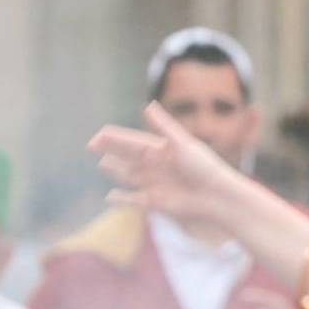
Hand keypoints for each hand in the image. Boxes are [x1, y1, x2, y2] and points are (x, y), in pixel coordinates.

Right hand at [91, 103, 243, 229]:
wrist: (216, 197)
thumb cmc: (204, 168)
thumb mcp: (182, 144)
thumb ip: (163, 126)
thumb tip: (148, 105)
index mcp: (163, 151)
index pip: (134, 142)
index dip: (116, 138)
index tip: (99, 134)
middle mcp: (157, 167)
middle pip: (129, 156)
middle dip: (111, 149)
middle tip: (91, 144)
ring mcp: (155, 185)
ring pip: (130, 175)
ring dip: (116, 170)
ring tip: (102, 163)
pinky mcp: (155, 203)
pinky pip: (134, 200)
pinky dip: (122, 199)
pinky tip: (109, 196)